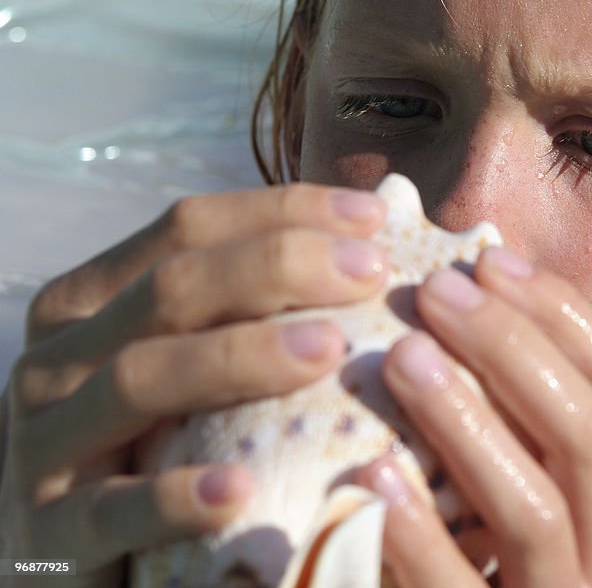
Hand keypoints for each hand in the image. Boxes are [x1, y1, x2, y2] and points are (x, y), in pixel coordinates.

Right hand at [0, 184, 389, 586]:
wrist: (84, 567)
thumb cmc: (159, 445)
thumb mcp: (193, 366)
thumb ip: (247, 312)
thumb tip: (370, 250)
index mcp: (92, 302)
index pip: (188, 229)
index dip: (282, 213)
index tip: (373, 219)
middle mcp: (58, 359)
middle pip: (169, 290)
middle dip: (277, 267)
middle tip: (370, 273)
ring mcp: (45, 445)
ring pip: (138, 379)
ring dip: (239, 357)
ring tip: (330, 350)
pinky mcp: (48, 534)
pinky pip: (109, 510)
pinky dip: (173, 497)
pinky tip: (239, 488)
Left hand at [359, 247, 591, 586]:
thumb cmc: (514, 574)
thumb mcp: (543, 493)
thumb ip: (530, 418)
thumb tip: (478, 289)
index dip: (561, 312)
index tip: (490, 259)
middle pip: (588, 430)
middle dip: (512, 347)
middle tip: (435, 292)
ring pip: (536, 506)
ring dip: (468, 420)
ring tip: (401, 355)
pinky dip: (417, 532)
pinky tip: (369, 474)